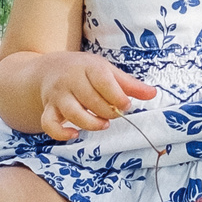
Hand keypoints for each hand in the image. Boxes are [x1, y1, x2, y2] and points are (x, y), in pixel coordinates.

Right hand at [35, 52, 156, 140]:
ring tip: (103, 124)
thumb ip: (130, 84)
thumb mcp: (107, 71)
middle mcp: (70, 80)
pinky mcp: (48, 109)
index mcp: (88, 67)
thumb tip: (153, 94)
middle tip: (115, 113)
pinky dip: (61, 133)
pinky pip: (49, 124)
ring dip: (91, 123)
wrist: (50, 69)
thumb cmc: (85, 71)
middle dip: (107, 111)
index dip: (118, 97)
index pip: (103, 81)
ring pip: (72, 113)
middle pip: (91, 100)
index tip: (126, 105)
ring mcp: (57, 96)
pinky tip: (75, 135)